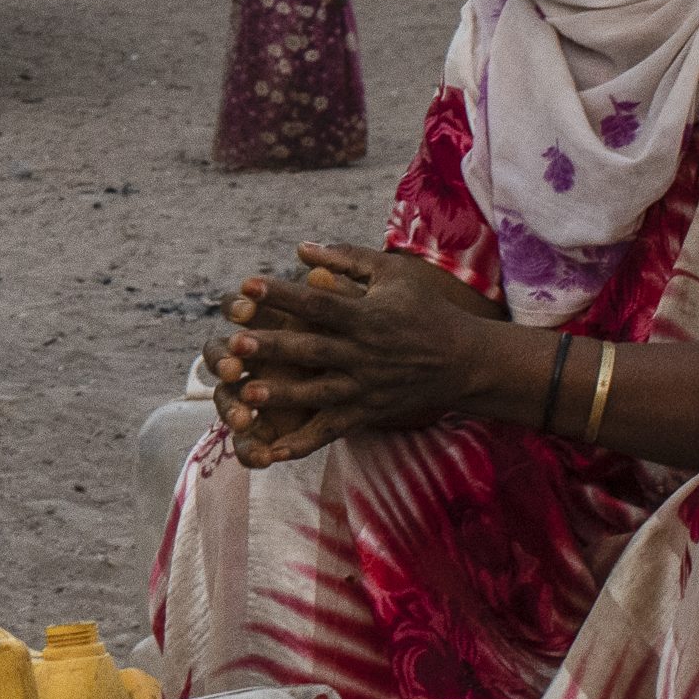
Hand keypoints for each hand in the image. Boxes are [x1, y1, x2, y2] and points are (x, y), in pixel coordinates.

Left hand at [217, 243, 504, 467]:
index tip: (247, 284)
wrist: (465, 361)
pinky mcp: (366, 413)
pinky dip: (301, 444)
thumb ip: (346, 259)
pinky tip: (268, 452)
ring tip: (245, 394)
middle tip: (234, 343)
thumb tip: (300, 247)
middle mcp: (364, 354)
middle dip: (274, 347)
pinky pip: (330, 431)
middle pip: (312, 350)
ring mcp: (364, 387)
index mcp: (367, 316)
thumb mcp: (392, 275)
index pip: (319, 303)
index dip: (284, 294)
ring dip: (282, 396)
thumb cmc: (424, 309)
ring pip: (317, 394)